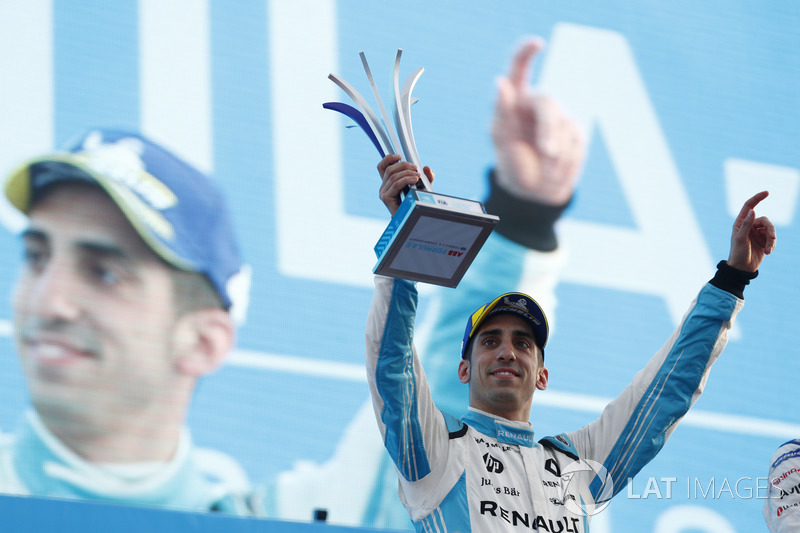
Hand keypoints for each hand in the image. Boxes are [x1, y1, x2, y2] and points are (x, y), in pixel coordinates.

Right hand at [377, 154, 434, 215]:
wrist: (413, 218)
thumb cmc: (416, 204)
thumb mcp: (423, 187)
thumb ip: (426, 177)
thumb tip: (426, 167)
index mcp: (388, 183)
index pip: (382, 167)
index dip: (388, 158)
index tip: (399, 156)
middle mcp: (384, 187)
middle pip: (390, 169)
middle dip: (404, 165)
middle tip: (416, 168)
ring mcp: (383, 193)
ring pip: (393, 176)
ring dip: (407, 173)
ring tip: (418, 176)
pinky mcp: (386, 198)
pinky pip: (396, 184)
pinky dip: (406, 179)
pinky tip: (414, 180)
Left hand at [491, 37, 584, 205]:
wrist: (534, 189)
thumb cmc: (511, 160)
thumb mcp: (500, 138)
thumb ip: (501, 110)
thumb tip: (501, 81)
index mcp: (516, 98)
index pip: (519, 68)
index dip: (526, 52)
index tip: (536, 43)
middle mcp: (539, 102)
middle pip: (549, 105)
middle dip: (549, 131)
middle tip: (548, 154)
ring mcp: (560, 116)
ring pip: (564, 127)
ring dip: (554, 153)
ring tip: (543, 165)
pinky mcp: (576, 131)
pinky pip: (576, 142)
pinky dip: (566, 159)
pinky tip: (555, 166)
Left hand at [728, 191, 775, 271]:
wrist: (742, 268)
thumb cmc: (738, 253)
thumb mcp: (740, 239)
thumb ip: (747, 225)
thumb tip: (753, 210)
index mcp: (740, 223)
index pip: (749, 206)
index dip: (757, 198)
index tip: (767, 192)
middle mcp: (749, 226)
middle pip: (765, 220)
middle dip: (770, 229)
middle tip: (772, 239)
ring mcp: (757, 233)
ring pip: (771, 229)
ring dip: (772, 240)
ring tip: (768, 250)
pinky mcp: (764, 240)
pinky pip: (772, 238)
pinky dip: (772, 244)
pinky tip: (768, 252)